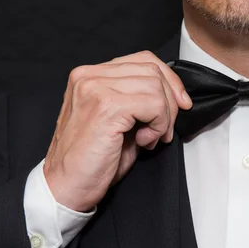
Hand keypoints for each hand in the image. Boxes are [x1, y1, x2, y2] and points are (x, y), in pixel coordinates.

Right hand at [44, 51, 191, 211]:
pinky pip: (153, 104)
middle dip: (170, 102)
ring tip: (150, 139)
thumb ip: (139, 102)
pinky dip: (158, 125)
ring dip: (164, 117)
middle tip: (163, 132)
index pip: (143, 60)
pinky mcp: (106, 107)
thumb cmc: (91, 161)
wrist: (66, 187)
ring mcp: (95, 89)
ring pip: (155, 86)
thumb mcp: (120, 122)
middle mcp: (89, 76)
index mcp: (90, 76)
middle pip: (153, 70)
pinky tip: (144, 141)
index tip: (182, 104)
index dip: (169, 80)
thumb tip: (174, 97)